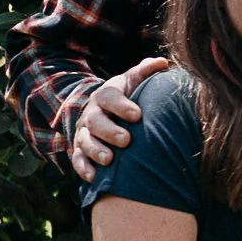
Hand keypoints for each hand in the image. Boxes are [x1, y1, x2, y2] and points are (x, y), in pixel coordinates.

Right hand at [70, 56, 170, 180]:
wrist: (101, 110)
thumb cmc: (126, 96)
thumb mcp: (133, 81)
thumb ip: (146, 72)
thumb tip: (163, 63)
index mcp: (105, 95)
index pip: (110, 97)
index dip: (121, 105)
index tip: (137, 114)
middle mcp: (91, 114)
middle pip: (95, 121)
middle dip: (109, 131)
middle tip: (126, 140)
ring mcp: (84, 132)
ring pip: (85, 141)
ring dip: (96, 151)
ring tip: (109, 160)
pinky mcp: (80, 150)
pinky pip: (77, 159)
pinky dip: (83, 168)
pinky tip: (93, 177)